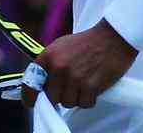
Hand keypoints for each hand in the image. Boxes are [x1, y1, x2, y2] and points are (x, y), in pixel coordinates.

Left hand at [20, 20, 136, 109]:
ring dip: (76, 98)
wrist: (112, 37)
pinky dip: (89, 99)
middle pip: (52, 97)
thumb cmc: (87, 42)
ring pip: (68, 103)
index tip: (30, 103)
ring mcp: (75, 77)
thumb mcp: (61, 47)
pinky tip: (93, 87)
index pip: (32, 82)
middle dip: (60, 95)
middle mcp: (59, 67)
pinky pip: (85, 104)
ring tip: (83, 84)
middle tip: (70, 87)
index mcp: (49, 56)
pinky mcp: (90, 86)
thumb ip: (50, 64)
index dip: (30, 96)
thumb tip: (41, 84)